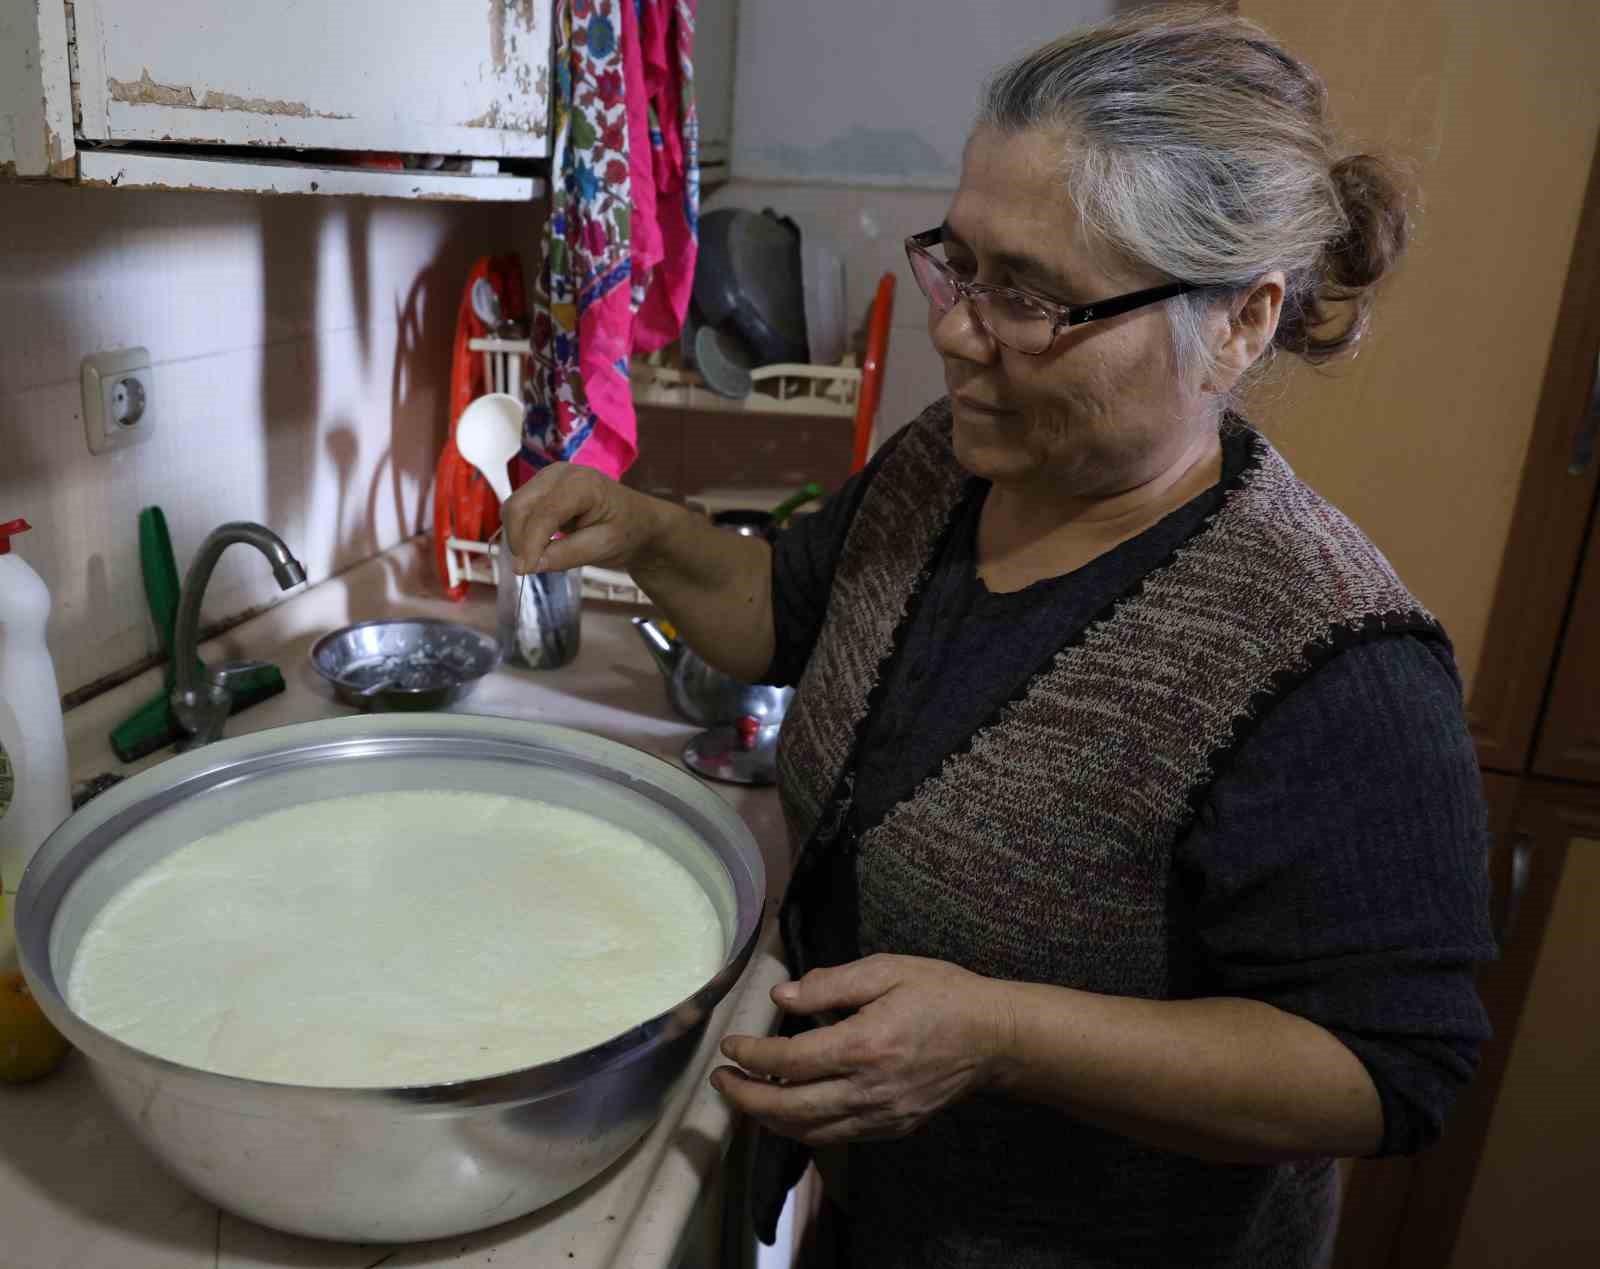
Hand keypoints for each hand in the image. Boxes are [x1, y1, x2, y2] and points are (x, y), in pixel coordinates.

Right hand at [501, 462, 672, 574]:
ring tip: (538, 557)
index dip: (530, 543)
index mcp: (581, 484)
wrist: (637, 520)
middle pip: (519, 506)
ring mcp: (547, 478)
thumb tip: (529, 565)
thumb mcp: (603, 547)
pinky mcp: (540, 488)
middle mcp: (558, 474)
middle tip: (529, 568)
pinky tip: (539, 545)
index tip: (523, 571)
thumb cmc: (627, 531)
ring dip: (517, 536)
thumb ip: (567, 555)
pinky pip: (519, 510)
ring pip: (513, 508)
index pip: (543, 513)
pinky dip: (521, 531)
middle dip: (518, 540)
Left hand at [710, 954, 1013, 1145]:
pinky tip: (788, 1112)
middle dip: (746, 1096)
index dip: (752, 1054)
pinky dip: (802, 1129)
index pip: (790, 1060)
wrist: (994, 1038)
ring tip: (745, 1096)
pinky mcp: (892, 1129)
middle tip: (720, 1081)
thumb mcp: (887, 970)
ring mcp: (881, 1116)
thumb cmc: (941, 994)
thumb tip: (782, 996)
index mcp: (864, 1045)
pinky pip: (835, 1137)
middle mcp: (868, 1089)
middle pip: (789, 1107)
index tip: (730, 1045)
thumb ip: (830, 984)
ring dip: (768, 1118)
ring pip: (808, 1131)